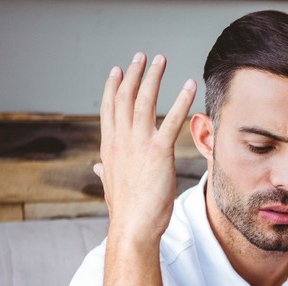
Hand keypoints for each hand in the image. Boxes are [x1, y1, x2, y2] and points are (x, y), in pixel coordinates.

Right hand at [95, 52, 195, 240]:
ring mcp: (138, 144)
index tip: (117, 71)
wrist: (133, 227)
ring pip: (144, 101)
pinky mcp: (158, 151)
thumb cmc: (126, 212)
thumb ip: (106, 172)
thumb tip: (98, 168)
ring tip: (162, 60)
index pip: (109, 110)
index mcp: (109, 148)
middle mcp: (120, 141)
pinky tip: (189, 85)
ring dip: (153, 78)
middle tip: (142, 56)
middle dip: (134, 74)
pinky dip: (181, 100)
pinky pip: (171, 120)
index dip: (113, 88)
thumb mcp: (111, 187)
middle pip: (124, 98)